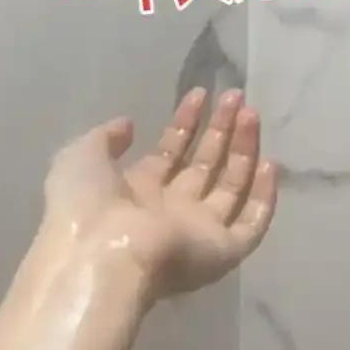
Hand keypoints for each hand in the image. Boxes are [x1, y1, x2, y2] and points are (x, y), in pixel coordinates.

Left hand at [42, 89, 277, 303]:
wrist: (99, 256)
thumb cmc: (84, 206)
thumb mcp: (81, 157)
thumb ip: (105, 138)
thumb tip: (128, 124)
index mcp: (136, 191)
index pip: (170, 153)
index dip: (186, 122)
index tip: (200, 94)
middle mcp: (170, 210)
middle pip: (204, 165)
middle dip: (220, 129)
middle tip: (236, 97)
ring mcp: (198, 232)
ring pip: (231, 187)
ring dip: (243, 149)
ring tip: (251, 114)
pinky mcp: (222, 252)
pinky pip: (251, 224)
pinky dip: (263, 196)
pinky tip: (269, 162)